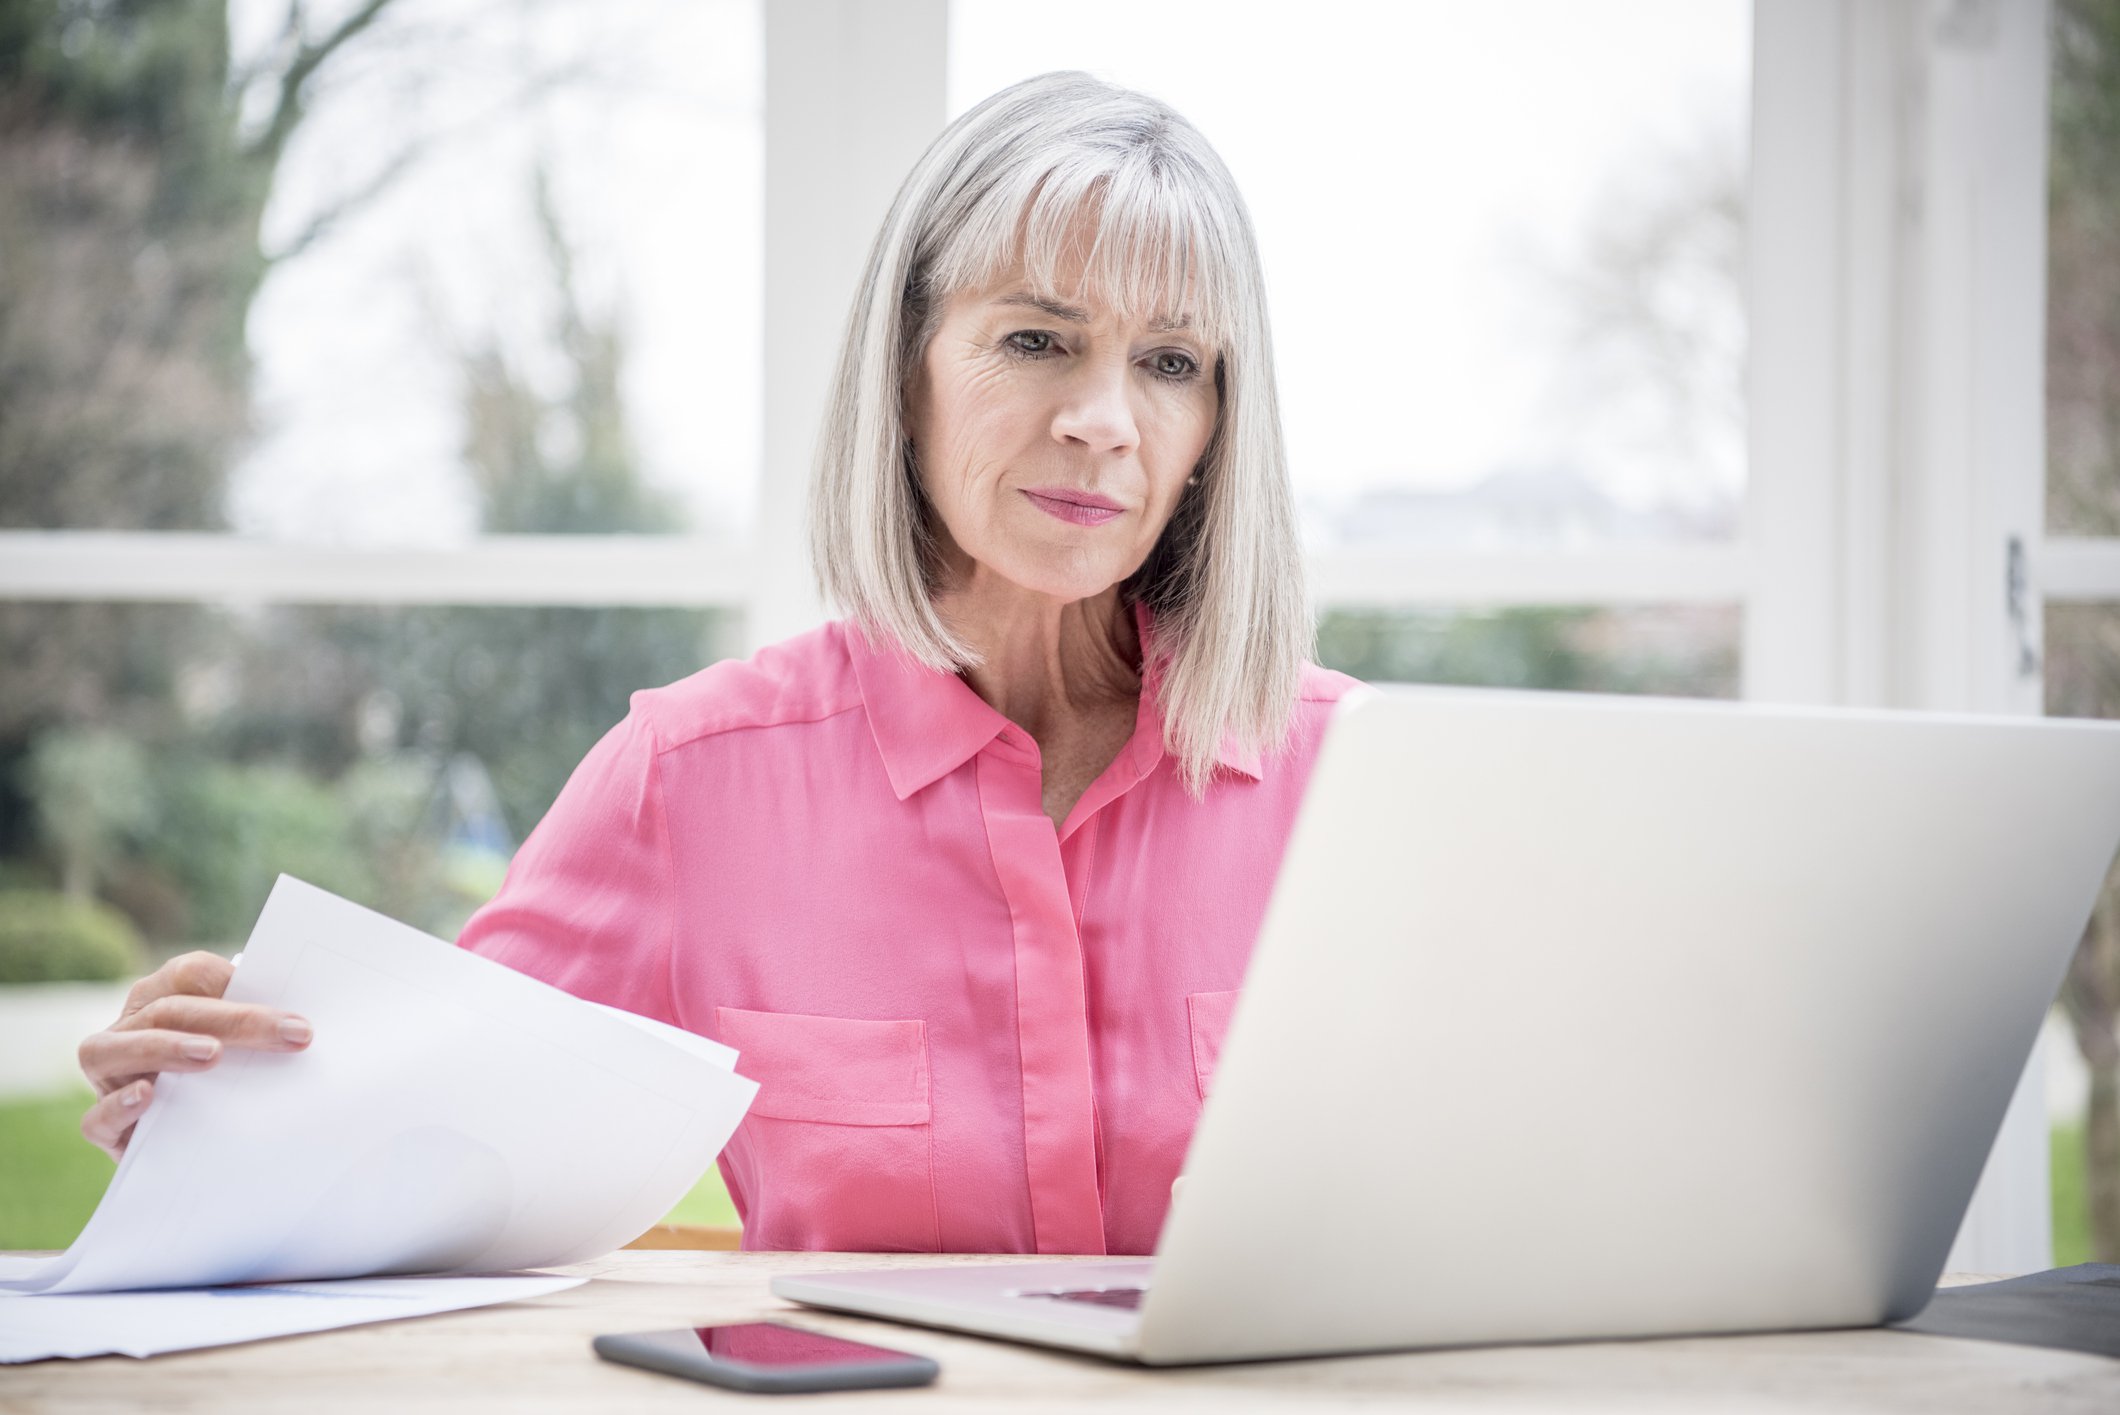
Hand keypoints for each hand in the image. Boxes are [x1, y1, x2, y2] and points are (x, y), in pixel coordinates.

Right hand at [76, 950, 313, 1161]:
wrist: (198, 1143)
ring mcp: (108, 1075)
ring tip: (212, 1054)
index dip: (238, 985)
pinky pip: (96, 1116)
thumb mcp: (245, 1047)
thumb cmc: (225, 1077)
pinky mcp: (102, 1126)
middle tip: (290, 1035)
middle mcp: (129, 1028)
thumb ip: (260, 1029)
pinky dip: (119, 1105)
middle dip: (234, 1020)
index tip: (293, 1013)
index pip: (190, 973)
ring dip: (165, 1047)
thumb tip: (306, 1025)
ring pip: (114, 1049)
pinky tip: (147, 1096)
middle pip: (169, 1010)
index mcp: (163, 996)